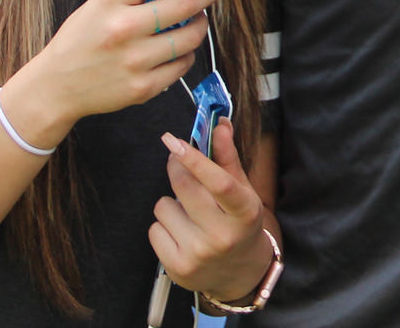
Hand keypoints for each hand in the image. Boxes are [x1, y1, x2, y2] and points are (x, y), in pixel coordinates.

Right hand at [14, 0, 224, 134]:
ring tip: (196, 19)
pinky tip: (180, 47)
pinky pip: (182, 64)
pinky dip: (187, 53)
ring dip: (200, 24)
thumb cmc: (81, 38)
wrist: (56, 86)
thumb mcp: (99, 2)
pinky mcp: (143, 87)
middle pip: (185, 5)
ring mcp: (134, 60)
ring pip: (190, 37)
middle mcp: (124, 27)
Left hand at [151, 118, 273, 301]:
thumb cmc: (241, 225)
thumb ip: (228, 158)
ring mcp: (198, 255)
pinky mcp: (177, 268)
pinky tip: (181, 233)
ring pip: (163, 206)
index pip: (219, 182)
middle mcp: (222, 236)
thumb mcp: (243, 192)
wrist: (241, 274)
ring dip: (171, 203)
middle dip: (177, 168)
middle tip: (179, 162)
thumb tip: (220, 125)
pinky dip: (164, 226)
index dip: (195, 159)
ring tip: (189, 214)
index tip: (173, 140)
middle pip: (185, 187)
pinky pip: (154, 230)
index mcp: (245, 213)